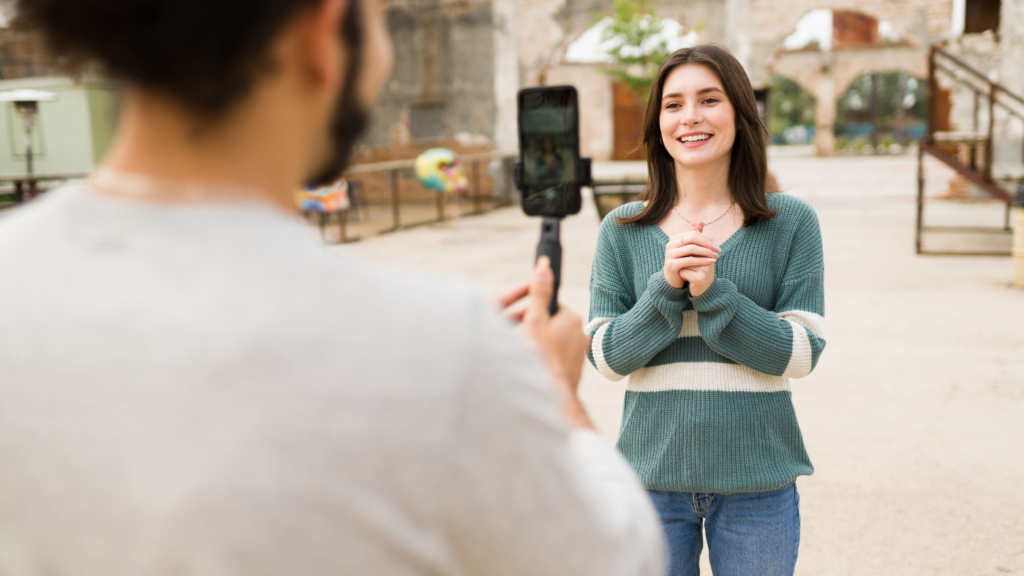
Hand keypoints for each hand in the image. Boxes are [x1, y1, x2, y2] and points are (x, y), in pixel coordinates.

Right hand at [504, 257, 593, 428]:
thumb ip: (539, 294)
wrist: (551, 396)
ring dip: (540, 344)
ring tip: (525, 354)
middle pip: (553, 324)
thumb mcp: (535, 320)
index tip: (520, 318)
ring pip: (555, 342)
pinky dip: (546, 360)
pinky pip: (557, 359)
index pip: (551, 306)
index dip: (533, 310)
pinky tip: (534, 367)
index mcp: (573, 319)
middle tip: (518, 337)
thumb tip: (543, 268)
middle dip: (535, 327)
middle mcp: (581, 335)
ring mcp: (579, 354)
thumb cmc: (541, 357)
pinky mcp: (574, 370)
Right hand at [663, 223, 718, 288]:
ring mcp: (669, 254)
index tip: (717, 244)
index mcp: (674, 238)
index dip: (706, 238)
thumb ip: (694, 236)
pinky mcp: (671, 265)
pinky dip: (701, 260)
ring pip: (691, 249)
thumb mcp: (688, 249)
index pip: (693, 233)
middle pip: (692, 238)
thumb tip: (701, 223)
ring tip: (715, 256)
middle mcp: (670, 244)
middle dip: (707, 243)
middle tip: (718, 249)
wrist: (673, 279)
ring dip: (706, 252)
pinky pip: (689, 260)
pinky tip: (710, 262)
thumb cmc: (683, 263)